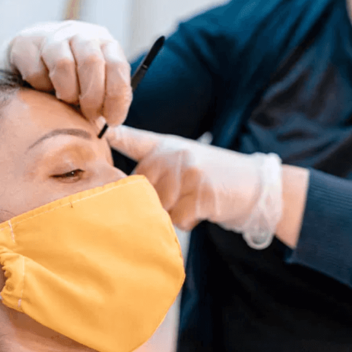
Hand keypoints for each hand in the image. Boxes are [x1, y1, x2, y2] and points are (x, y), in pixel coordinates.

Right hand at [6, 21, 131, 125]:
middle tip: (89, 115)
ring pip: (64, 65)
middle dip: (92, 96)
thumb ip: (108, 96)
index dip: (117, 96)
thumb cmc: (74, 74)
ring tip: (68, 101)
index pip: (117, 65)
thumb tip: (113, 121)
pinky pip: (37, 72)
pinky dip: (43, 88)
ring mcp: (54, 36)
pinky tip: (45, 89)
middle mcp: (82, 34)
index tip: (112, 120)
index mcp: (105, 43)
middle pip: (92, 62)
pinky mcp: (27, 43)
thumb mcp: (97, 80)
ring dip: (68, 93)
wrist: (35, 52)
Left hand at [107, 126, 283, 247]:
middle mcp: (173, 154)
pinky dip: (189, 221)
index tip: (95, 130)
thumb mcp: (184, 160)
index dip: (110, 134)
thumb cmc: (214, 176)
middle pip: (140, 189)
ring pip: (158, 207)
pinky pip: (178, 219)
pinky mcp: (200, 192)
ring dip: (173, 213)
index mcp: (165, 145)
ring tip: (194, 201)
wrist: (256, 185)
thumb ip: (155, 167)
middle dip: (155, 201)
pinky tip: (203, 208)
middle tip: (181, 196)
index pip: (131, 138)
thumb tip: (124, 191)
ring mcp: (187, 172)